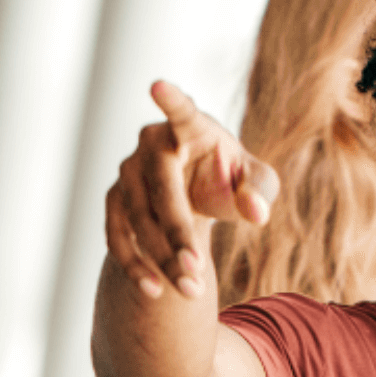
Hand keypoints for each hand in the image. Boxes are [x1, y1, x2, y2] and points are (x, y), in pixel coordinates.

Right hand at [104, 81, 280, 301]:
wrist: (196, 194)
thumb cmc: (231, 179)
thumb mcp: (256, 183)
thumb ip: (261, 191)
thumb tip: (255, 212)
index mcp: (189, 126)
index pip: (181, 111)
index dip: (171, 100)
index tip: (157, 85)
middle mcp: (151, 144)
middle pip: (161, 189)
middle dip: (176, 233)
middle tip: (196, 271)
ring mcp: (127, 173)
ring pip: (137, 219)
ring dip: (160, 257)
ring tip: (188, 290)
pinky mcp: (114, 201)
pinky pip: (117, 235)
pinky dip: (135, 265)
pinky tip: (155, 291)